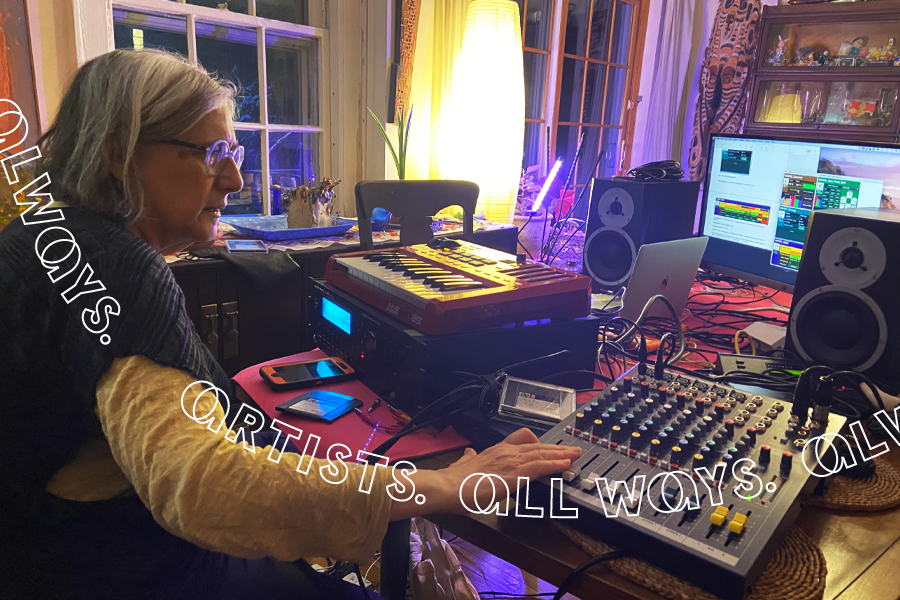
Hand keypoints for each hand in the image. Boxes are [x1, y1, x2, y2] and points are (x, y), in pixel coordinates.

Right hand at [442, 428, 580, 514]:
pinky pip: (541, 467)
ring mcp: (511, 461)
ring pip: (543, 454)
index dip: (539, 444)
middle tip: (572, 448)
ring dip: (561, 454)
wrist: (447, 486)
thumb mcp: (462, 465)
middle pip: (537, 446)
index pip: (523, 442)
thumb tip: (468, 455)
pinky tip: (566, 465)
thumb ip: (468, 459)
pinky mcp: (515, 474)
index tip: (549, 447)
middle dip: (556, 448)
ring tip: (576, 454)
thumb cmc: (453, 482)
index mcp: (495, 450)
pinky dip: (555, 465)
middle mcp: (506, 452)